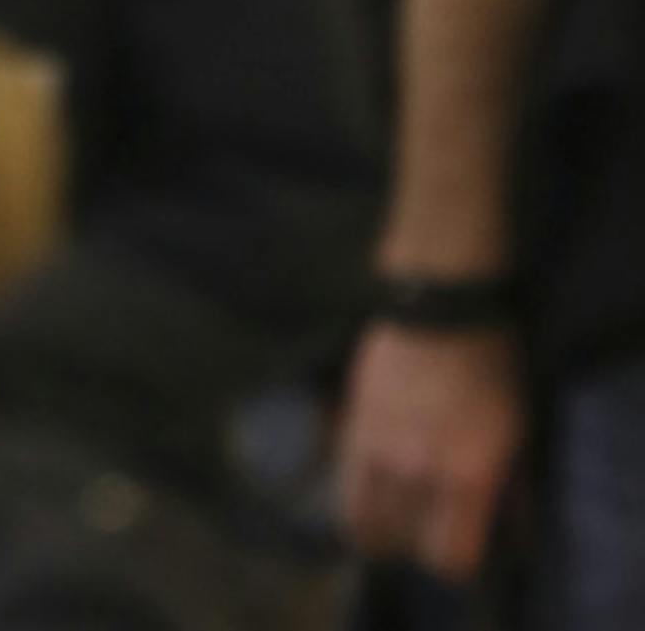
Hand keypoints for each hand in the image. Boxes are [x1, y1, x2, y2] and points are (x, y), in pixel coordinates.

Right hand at [336, 319, 527, 577]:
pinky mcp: (351, 419)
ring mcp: (378, 445)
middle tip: (427, 524)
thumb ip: (510, 486)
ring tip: (392, 509)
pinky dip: (354, 490)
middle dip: (415, 543)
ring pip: (361, 519)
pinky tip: (371, 477)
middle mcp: (418, 469)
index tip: (461, 545)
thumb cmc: (491, 360)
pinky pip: (342, 479)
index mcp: (467, 473)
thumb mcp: (517, 427)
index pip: (450, 558)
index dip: (455, 562)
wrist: (439, 296)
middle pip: (402, 544)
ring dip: (378, 524)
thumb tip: (508, 532)